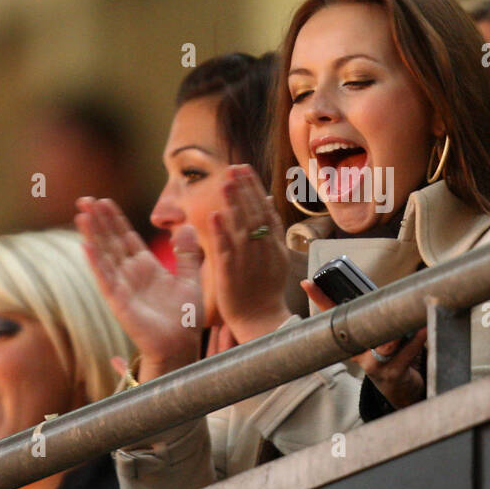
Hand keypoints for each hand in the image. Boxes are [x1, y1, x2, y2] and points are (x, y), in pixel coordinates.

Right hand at [76, 197, 201, 381]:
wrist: (182, 344)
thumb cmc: (185, 317)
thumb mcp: (191, 278)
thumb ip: (187, 253)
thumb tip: (186, 225)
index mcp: (146, 267)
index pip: (125, 237)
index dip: (114, 219)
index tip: (104, 201)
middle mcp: (130, 274)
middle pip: (110, 241)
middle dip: (98, 220)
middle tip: (85, 199)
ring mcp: (122, 286)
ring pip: (104, 254)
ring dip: (92, 234)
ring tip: (81, 213)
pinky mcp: (118, 301)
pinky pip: (105, 278)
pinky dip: (95, 262)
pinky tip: (85, 244)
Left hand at [209, 165, 292, 341]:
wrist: (261, 320)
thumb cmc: (265, 289)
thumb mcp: (275, 255)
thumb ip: (271, 228)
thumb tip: (266, 199)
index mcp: (274, 244)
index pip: (265, 210)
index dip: (254, 188)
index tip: (244, 169)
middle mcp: (263, 250)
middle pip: (254, 214)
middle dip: (244, 189)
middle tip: (233, 168)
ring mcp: (248, 261)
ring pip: (242, 228)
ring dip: (234, 204)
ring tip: (225, 182)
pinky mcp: (232, 274)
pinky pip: (227, 250)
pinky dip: (221, 233)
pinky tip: (214, 216)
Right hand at [301, 280, 427, 409]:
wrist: (400, 390)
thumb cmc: (390, 356)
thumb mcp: (377, 338)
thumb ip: (377, 318)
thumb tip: (391, 287)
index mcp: (351, 341)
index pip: (332, 316)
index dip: (319, 299)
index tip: (307, 283)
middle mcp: (359, 353)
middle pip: (358, 332)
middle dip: (364, 318)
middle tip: (370, 304)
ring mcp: (376, 365)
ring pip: (386, 346)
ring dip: (397, 333)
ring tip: (410, 316)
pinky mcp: (394, 373)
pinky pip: (406, 353)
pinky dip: (417, 339)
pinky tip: (424, 327)